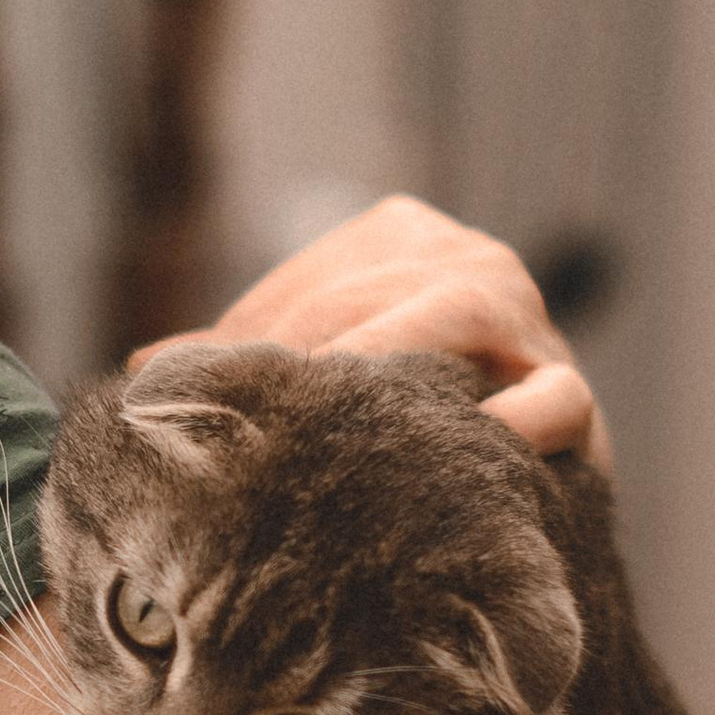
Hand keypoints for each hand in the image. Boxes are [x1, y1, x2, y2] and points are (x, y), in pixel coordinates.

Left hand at [144, 196, 611, 470]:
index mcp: (402, 236)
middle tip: (245, 433)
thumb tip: (143, 371)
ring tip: (329, 429)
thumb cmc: (400, 415)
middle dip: (303, 365)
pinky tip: (471, 441)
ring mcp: (528, 319)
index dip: (249, 350)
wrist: (519, 479)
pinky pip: (554, 396)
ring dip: (390, 369)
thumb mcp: (325, 369)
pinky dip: (516, 418)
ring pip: (456, 315)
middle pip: (369, 300)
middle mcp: (471, 258)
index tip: (190, 405)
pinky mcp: (571, 388)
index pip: (313, 289)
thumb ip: (247, 360)